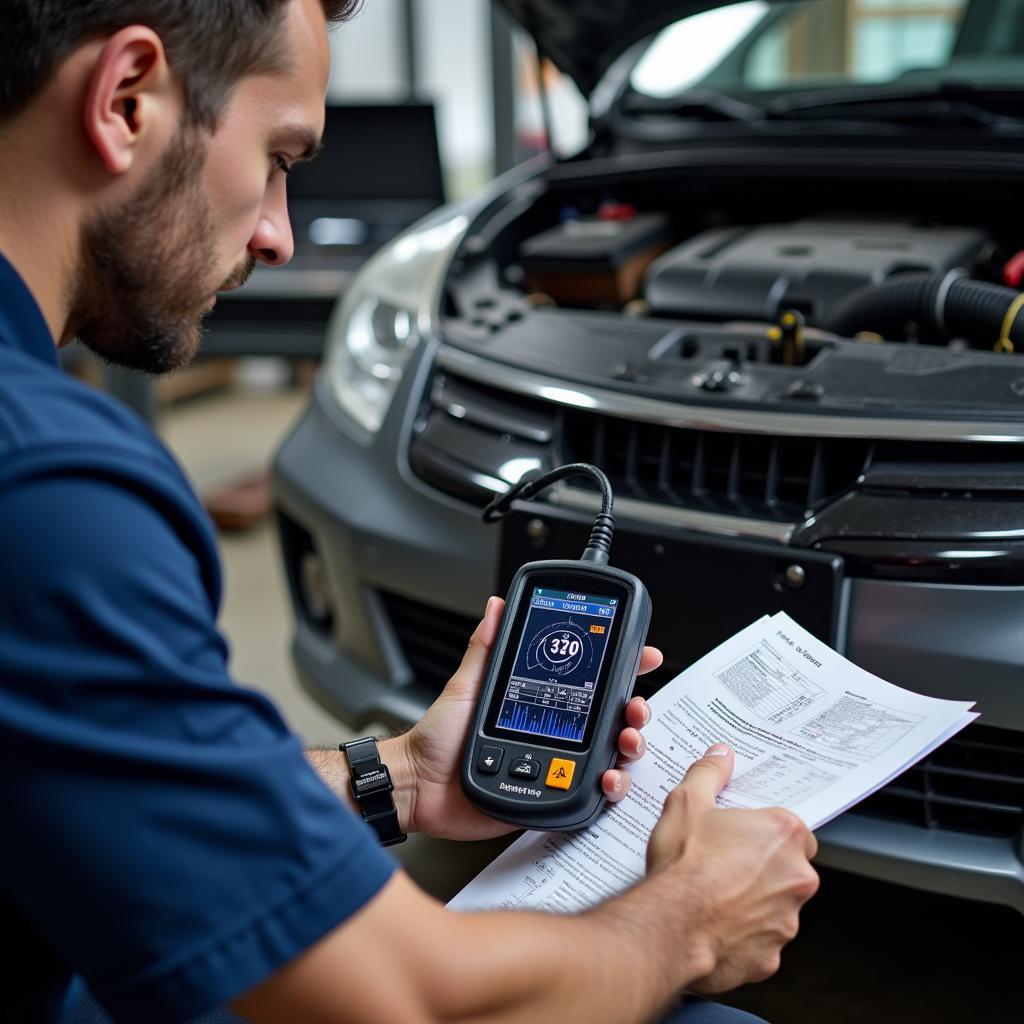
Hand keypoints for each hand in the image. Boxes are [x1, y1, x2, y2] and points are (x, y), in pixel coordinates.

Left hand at [397, 595, 662, 839]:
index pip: (591, 681)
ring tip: (625, 741)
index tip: (642, 654)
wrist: (420, 786)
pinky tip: (608, 780)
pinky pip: (592, 794)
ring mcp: (558, 765)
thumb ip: (486, 646)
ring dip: (629, 747)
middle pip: (611, 718)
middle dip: (634, 710)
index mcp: (541, 702)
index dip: (622, 667)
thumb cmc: (439, 738)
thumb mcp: (467, 685)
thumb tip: (497, 605)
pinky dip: (610, 788)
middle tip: (635, 708)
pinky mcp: (553, 797)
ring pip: (610, 755)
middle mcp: (556, 732)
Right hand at [644, 744, 819, 992]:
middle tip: (726, 863)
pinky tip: (714, 924)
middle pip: (790, 868)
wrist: (669, 926)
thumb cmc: (683, 867)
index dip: (767, 833)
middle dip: (763, 867)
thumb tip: (720, 756)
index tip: (745, 836)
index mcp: (783, 835)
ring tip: (714, 895)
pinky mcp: (770, 957)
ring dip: (754, 902)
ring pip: (777, 906)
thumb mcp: (687, 803)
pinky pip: (761, 940)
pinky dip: (743, 935)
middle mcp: (796, 878)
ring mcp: (786, 920)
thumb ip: (709, 774)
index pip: (794, 830)